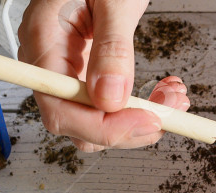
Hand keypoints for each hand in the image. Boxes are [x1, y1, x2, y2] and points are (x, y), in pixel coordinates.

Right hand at [17, 0, 189, 151]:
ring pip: (97, 120)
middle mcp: (50, 62)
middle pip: (79, 124)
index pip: (60, 109)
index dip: (102, 127)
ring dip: (139, 118)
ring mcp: (69, 68)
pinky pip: (109, 103)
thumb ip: (111, 46)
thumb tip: (111, 97)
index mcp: (42, 40)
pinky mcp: (88, 69)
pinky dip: (139, 106)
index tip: (145, 122)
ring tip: (173, 98)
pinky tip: (163, 91)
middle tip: (168, 114)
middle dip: (127, 127)